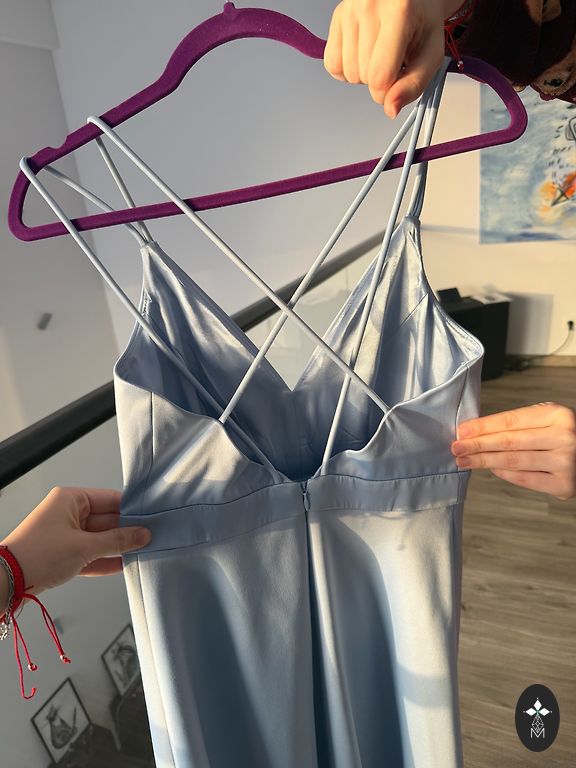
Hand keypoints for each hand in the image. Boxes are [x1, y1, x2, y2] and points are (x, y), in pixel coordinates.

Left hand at [0, 487, 150, 598]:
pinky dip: (105, 559)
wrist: (7, 581)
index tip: (151, 519)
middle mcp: (68, 513)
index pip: (110, 500)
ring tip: (142, 552)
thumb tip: (143, 534)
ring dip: (118, 547)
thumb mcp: (85, 546)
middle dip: (127, 531)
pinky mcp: (63, 554)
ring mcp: (65, 534)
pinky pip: (90, 553)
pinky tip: (123, 564)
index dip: (131, 510)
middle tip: (151, 538)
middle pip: (106, 520)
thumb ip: (118, 541)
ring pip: (99, 538)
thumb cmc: (40, 554)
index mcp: (71, 499)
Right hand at [324, 0, 460, 117]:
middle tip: (392, 59)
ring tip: (378, 53)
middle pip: (363, 76)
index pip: (379, 76)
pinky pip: (332, 63)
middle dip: (378, 80)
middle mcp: (370, 6)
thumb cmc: (423, 22)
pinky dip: (346, 68)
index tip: (397, 80)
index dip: (387, 91)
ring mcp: (350, 9)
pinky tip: (362, 54)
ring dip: (363, 74)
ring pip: (347, 73)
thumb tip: (390, 109)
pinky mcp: (338, 15)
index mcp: (399, 12)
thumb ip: (414, 84)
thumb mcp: (431, 53)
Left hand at [451, 403, 575, 499]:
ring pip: (514, 462)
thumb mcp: (549, 418)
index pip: (511, 420)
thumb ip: (520, 423)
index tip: (461, 431)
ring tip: (464, 461)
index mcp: (558, 415)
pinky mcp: (565, 485)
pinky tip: (489, 469)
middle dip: (478, 445)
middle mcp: (564, 437)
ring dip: (484, 461)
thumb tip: (477, 432)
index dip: (483, 426)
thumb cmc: (566, 433)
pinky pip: (525, 479)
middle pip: (509, 442)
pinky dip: (504, 474)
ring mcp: (566, 463)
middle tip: (456, 447)